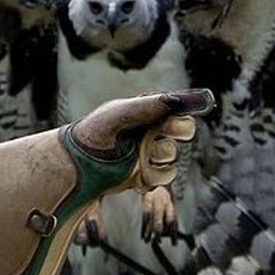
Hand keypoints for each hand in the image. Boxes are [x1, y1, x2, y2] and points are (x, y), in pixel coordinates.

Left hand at [67, 88, 212, 192]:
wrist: (79, 164)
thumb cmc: (95, 132)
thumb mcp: (118, 114)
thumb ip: (146, 106)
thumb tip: (174, 99)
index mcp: (148, 111)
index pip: (179, 107)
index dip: (186, 108)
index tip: (195, 107)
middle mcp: (154, 130)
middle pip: (185, 129)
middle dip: (177, 131)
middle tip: (161, 132)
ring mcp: (152, 153)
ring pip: (174, 154)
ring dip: (160, 155)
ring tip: (140, 154)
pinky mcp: (148, 173)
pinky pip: (166, 174)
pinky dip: (155, 174)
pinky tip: (138, 170)